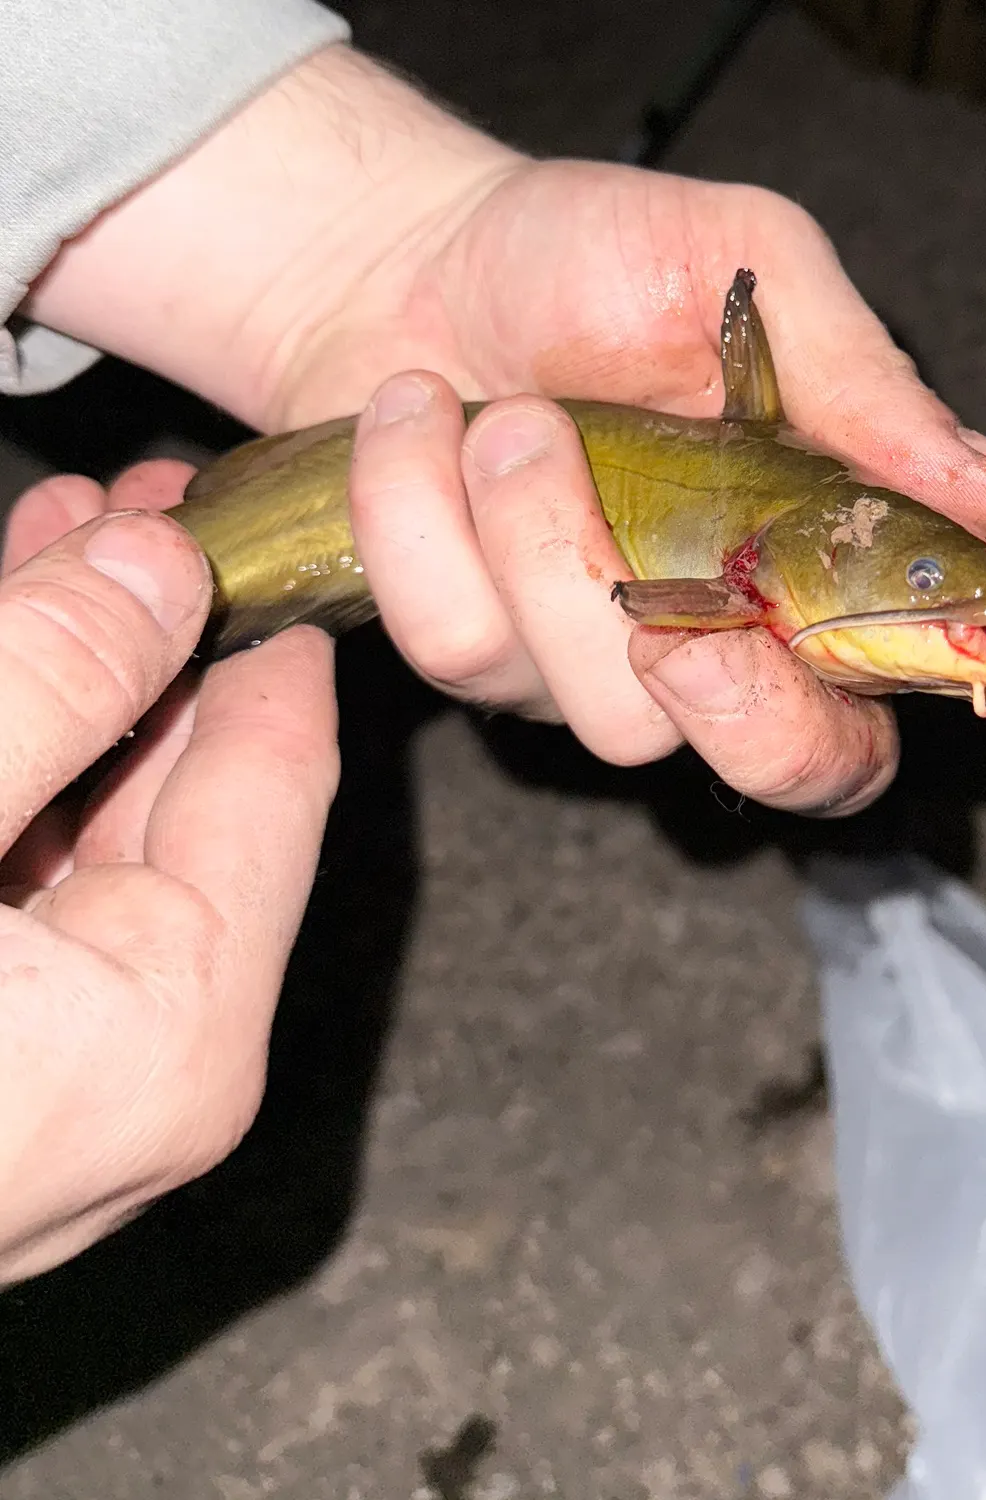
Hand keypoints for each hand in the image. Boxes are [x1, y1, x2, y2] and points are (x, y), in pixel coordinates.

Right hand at [0, 466, 337, 1282]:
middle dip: (158, 639)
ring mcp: (66, 1080)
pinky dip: (17, 770)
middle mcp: (149, 1070)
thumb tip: (153, 571)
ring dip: (78, 687)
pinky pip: (28, 888)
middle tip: (137, 512)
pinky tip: (8, 667)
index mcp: (174, 1027)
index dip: (264, 632)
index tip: (250, 527)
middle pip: (192, 799)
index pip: (280, 782)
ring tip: (64, 547)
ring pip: (99, 834)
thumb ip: (45, 690)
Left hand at [23, 45, 985, 805]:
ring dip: (548, 544)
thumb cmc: (592, 259)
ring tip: (510, 418)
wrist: (413, 262)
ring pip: (617, 715)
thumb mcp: (752, 269)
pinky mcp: (495, 659)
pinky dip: (431, 519)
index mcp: (836, 542)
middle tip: (686, 615)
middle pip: (808, 768)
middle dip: (745, 706)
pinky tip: (426, 425)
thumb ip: (866, 384)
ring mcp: (618, 663)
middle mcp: (744, 628)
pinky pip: (471, 650)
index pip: (978, 645)